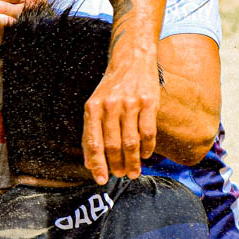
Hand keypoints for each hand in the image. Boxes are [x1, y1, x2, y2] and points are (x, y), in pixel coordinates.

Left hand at [82, 45, 158, 183]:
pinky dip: (147, 148)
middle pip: (113, 145)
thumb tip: (89, 164)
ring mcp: (130, 103)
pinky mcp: (149, 102)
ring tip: (134, 172)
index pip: (94, 142)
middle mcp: (110, 106)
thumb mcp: (95, 106)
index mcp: (93, 108)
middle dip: (117, 165)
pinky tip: (146, 155)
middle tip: (121, 176)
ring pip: (131, 142)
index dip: (97, 164)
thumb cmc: (111, 88)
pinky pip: (148, 132)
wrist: (132, 59)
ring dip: (133, 162)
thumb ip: (90, 133)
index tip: (101, 180)